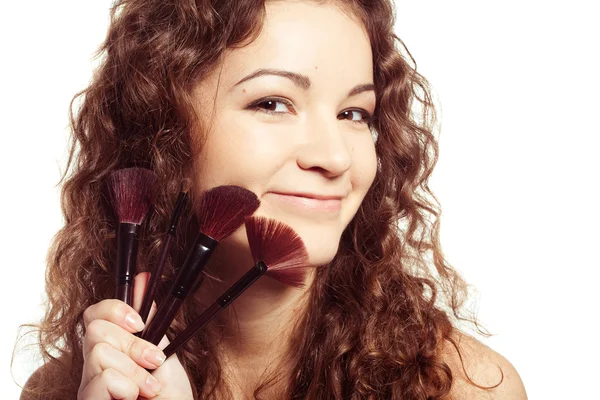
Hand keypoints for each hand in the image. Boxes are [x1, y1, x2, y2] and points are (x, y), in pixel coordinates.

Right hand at [77, 273, 193, 398]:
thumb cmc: (170, 398)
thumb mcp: (165, 354)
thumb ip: (152, 322)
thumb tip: (146, 280)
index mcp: (112, 352)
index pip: (93, 315)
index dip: (114, 309)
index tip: (139, 322)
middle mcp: (94, 369)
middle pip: (95, 329)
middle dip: (132, 344)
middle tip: (154, 362)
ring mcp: (88, 389)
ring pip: (98, 351)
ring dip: (134, 368)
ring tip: (149, 389)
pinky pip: (101, 378)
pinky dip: (126, 385)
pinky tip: (135, 398)